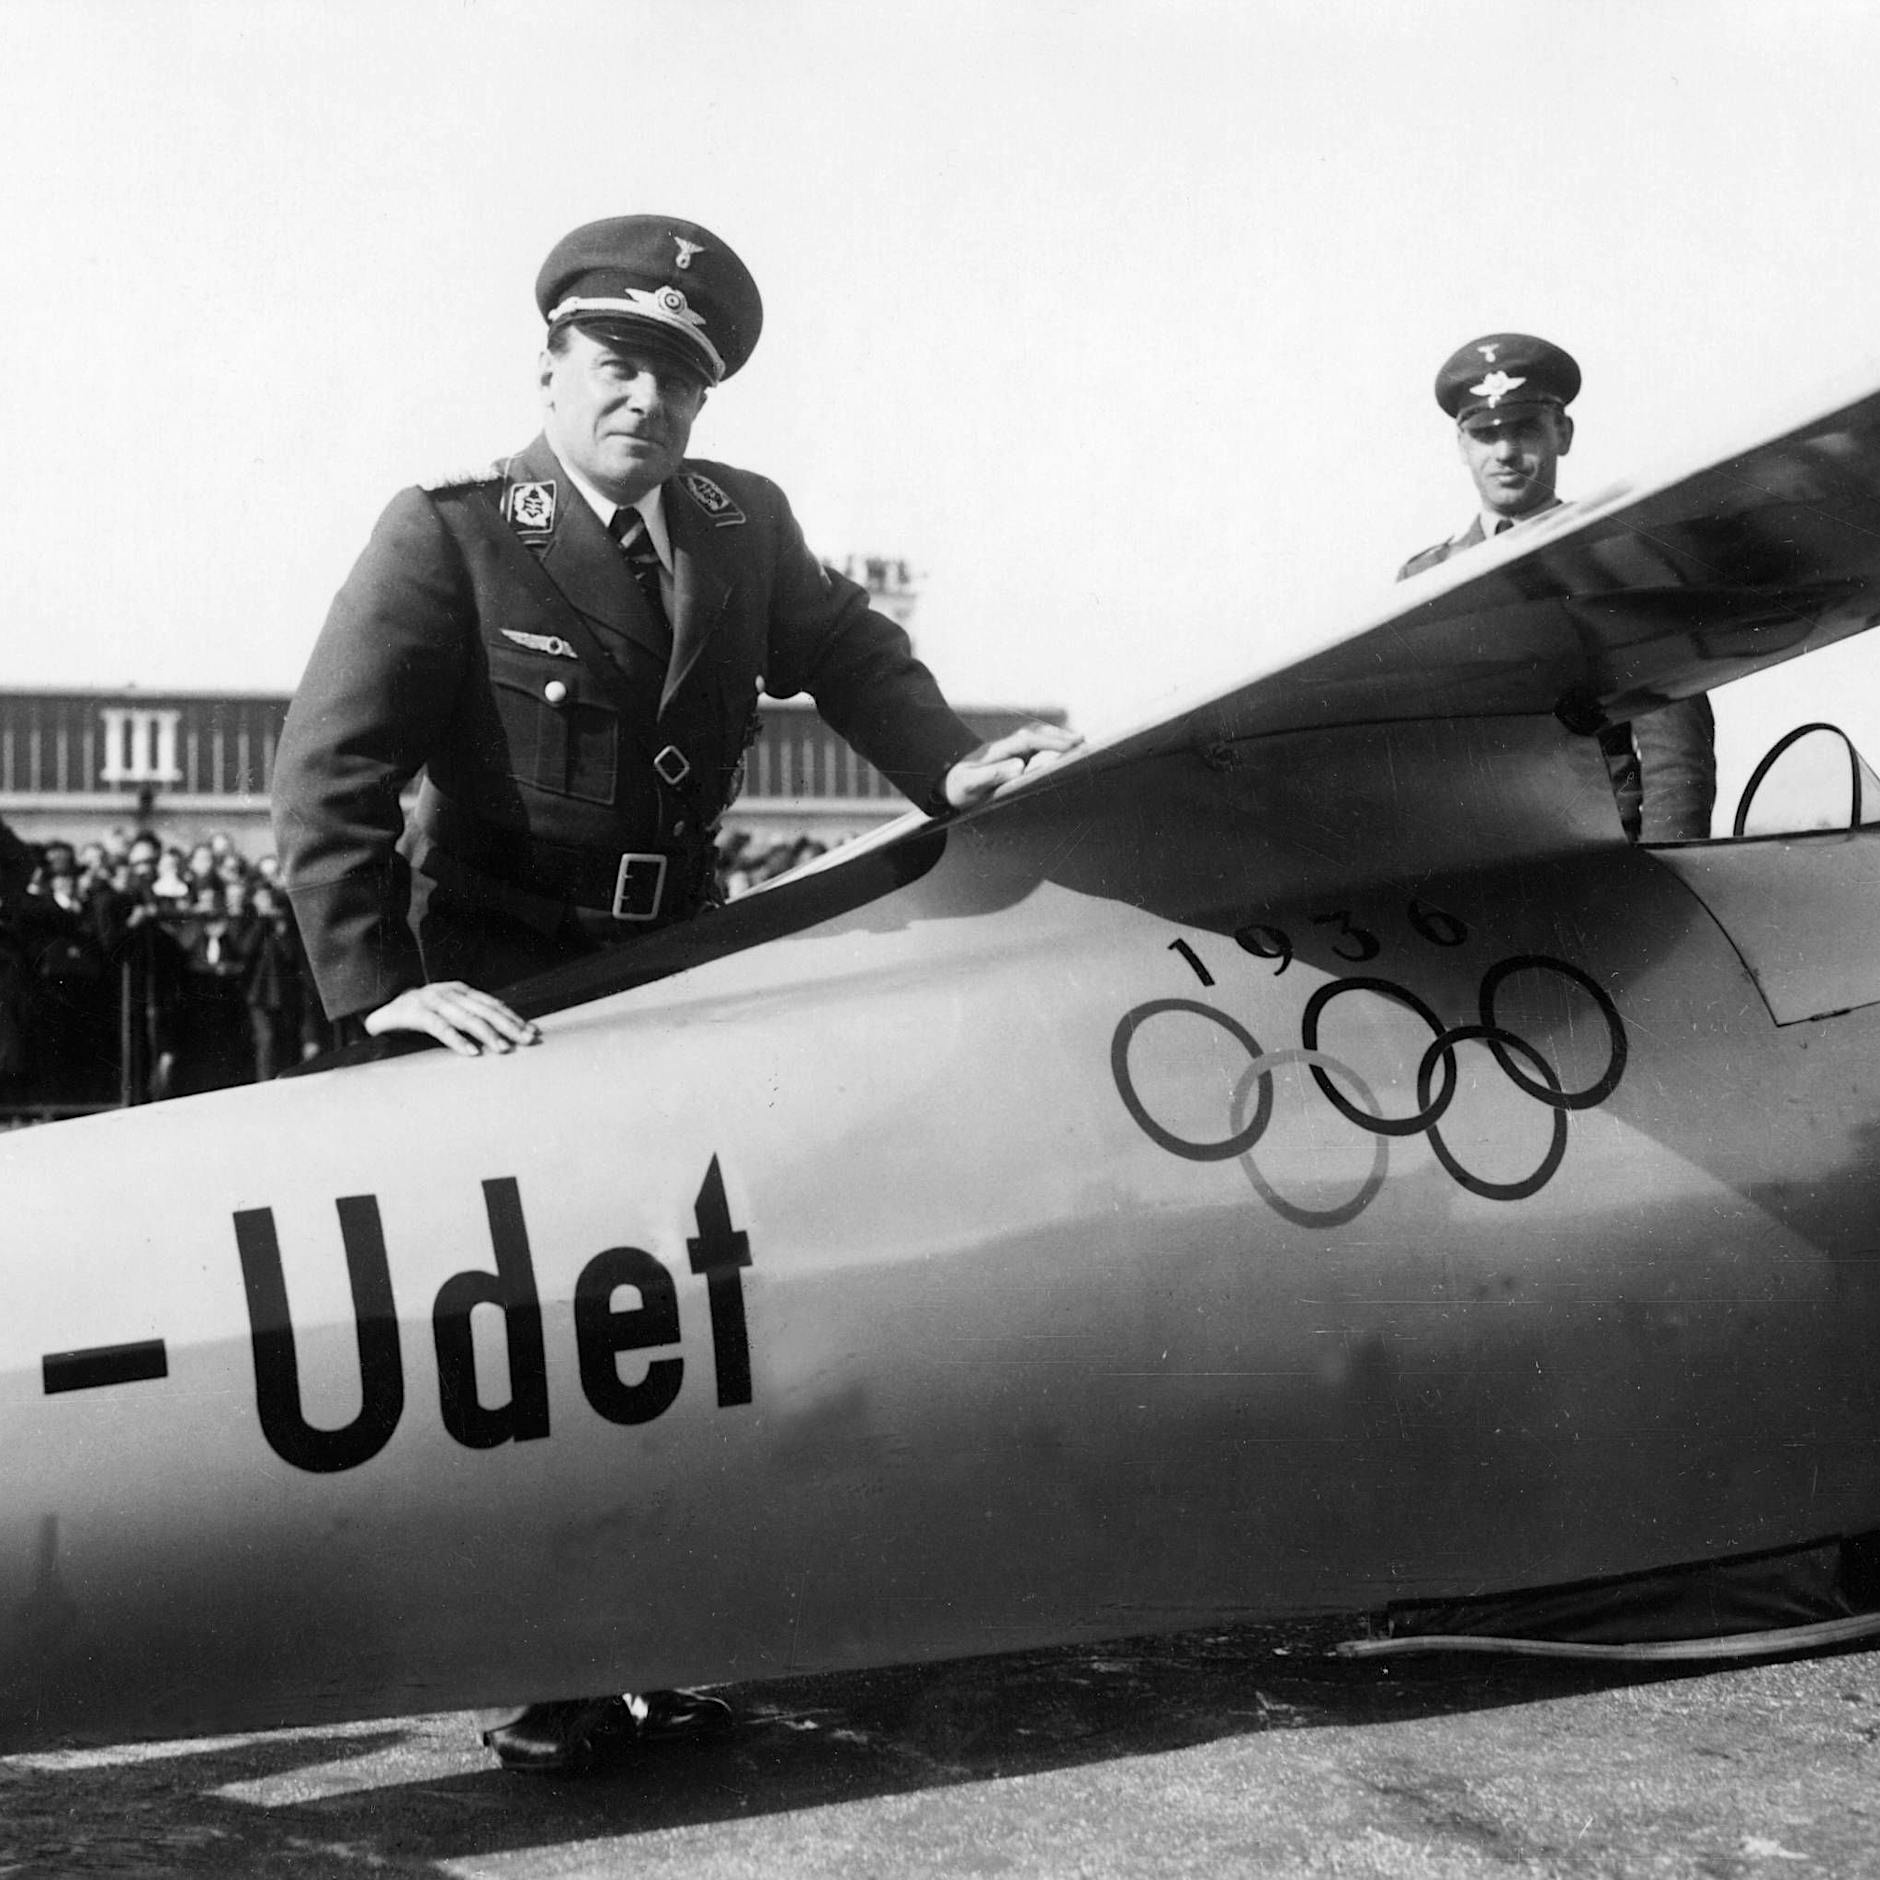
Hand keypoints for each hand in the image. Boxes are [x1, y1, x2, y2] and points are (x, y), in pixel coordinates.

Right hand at [362, 981, 542, 1057]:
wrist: (380, 1009)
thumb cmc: (419, 1014)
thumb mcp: (448, 1010)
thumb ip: (470, 1015)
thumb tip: (503, 1030)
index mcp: (460, 990)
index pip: (493, 1004)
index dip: (514, 1017)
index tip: (533, 1031)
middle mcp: (449, 992)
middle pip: (485, 1010)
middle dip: (509, 1025)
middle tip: (527, 1040)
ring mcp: (432, 1001)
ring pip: (466, 1017)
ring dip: (488, 1034)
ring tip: (504, 1049)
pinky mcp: (415, 1013)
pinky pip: (440, 1027)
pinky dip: (457, 1040)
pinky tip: (471, 1052)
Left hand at [942, 722, 1082, 809]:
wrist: (946, 783)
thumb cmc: (958, 787)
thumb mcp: (970, 785)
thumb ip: (992, 775)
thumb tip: (1020, 767)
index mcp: (998, 751)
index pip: (1029, 741)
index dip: (1050, 741)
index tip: (1070, 745)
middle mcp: (1006, 746)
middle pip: (1036, 734)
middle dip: (1060, 736)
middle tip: (1084, 742)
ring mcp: (1009, 750)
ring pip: (1037, 738)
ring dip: (1057, 739)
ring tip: (1080, 745)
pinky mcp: (1012, 757)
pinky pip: (1036, 747)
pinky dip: (1052, 746)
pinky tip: (1064, 754)